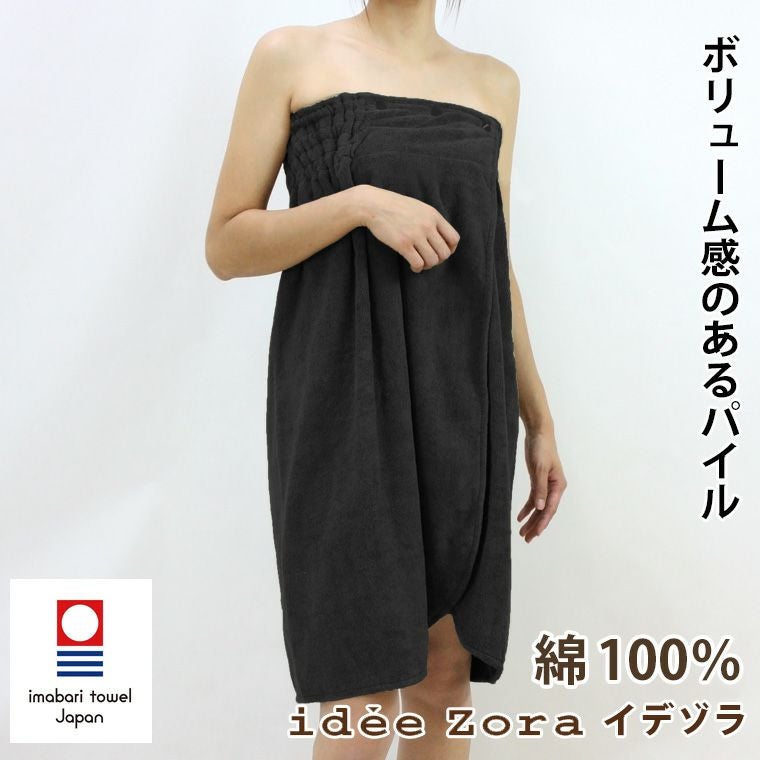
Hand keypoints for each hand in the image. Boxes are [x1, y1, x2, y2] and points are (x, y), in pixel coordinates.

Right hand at [360, 186, 459, 271]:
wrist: (373, 204)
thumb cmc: (395, 207)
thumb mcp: (419, 207)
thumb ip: (431, 220)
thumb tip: (440, 238)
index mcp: (433, 216)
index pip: (454, 238)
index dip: (450, 249)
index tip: (440, 251)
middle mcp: (427, 225)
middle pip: (444, 253)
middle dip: (438, 260)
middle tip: (429, 259)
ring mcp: (415, 235)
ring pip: (433, 260)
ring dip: (428, 266)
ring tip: (420, 263)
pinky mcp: (403, 244)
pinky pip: (418, 263)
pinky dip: (417, 269)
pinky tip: (413, 267)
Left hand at [517, 428, 566, 542]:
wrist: (539, 433)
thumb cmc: (542, 448)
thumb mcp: (540, 468)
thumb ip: (539, 488)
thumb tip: (539, 507)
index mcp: (558, 486)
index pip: (550, 508)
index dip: (542, 522)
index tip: (535, 534)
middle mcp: (554, 488)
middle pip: (544, 511)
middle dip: (536, 525)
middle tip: (527, 539)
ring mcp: (546, 485)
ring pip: (538, 507)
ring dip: (531, 520)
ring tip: (522, 532)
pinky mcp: (538, 481)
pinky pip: (533, 499)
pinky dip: (527, 508)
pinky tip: (520, 517)